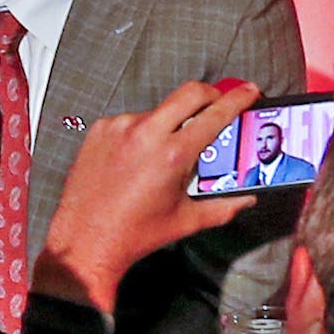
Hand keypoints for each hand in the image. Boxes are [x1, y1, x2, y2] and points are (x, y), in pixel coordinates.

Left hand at [35, 80, 259, 311]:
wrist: (85, 241)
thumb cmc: (134, 234)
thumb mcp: (186, 221)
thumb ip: (224, 206)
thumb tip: (246, 197)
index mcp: (172, 154)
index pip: (215, 114)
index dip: (237, 99)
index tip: (248, 92)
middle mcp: (145, 134)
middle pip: (190, 92)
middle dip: (210, 93)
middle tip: (218, 103)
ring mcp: (119, 127)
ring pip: (158, 110)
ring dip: (171, 122)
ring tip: (166, 153)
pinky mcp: (100, 130)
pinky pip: (131, 121)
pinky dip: (142, 133)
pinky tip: (138, 159)